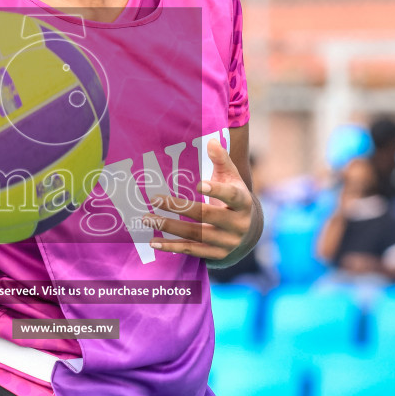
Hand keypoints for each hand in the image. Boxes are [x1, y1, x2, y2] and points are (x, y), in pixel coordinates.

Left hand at [148, 138, 252, 260]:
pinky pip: (192, 251)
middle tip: (154, 199)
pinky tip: (154, 242)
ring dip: (169, 227)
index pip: (231, 195)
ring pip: (195, 234)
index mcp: (243, 202)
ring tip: (147, 218)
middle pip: (206, 214)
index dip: (216, 191)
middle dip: (178, 207)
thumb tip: (211, 141)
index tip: (198, 185)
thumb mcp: (231, 177)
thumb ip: (221, 159)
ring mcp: (227, 242)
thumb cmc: (234, 196)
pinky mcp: (217, 254)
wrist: (247, 229)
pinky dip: (172, 247)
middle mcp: (238, 224)